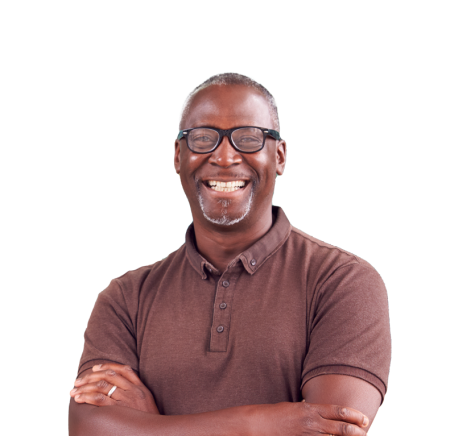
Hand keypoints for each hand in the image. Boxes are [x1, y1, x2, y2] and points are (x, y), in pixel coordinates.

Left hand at [69, 363, 159, 413]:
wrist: (155, 433)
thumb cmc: (149, 421)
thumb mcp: (147, 403)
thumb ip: (136, 392)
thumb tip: (120, 386)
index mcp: (140, 387)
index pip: (123, 369)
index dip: (107, 366)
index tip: (95, 368)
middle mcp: (133, 391)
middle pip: (109, 376)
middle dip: (91, 376)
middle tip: (78, 381)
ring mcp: (126, 400)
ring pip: (102, 386)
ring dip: (85, 387)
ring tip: (74, 391)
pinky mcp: (119, 410)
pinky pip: (100, 399)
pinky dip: (88, 397)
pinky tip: (80, 399)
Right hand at [250, 400, 368, 435]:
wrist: (259, 425)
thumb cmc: (274, 415)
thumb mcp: (293, 407)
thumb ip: (306, 409)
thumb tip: (313, 407)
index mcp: (310, 409)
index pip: (337, 411)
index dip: (353, 415)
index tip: (364, 418)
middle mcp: (312, 422)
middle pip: (341, 427)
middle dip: (356, 430)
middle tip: (366, 430)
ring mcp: (308, 435)